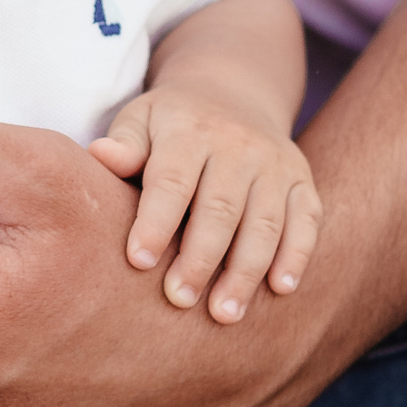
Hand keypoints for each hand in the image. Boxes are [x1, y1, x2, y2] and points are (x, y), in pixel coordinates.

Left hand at [89, 85, 320, 321]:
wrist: (233, 93)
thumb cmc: (172, 122)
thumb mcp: (140, 119)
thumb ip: (124, 144)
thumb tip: (101, 156)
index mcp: (190, 131)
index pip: (172, 181)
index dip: (156, 222)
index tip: (139, 262)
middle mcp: (239, 145)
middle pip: (221, 208)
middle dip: (200, 259)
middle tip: (179, 300)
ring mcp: (276, 163)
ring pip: (265, 222)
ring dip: (246, 271)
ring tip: (224, 314)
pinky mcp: (302, 180)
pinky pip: (306, 219)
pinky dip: (297, 255)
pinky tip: (280, 289)